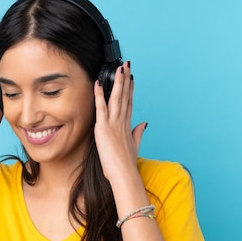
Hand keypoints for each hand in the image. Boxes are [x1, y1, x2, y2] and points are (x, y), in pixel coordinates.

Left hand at [93, 61, 146, 182]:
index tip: (131, 78)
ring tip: (119, 68)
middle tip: (126, 66)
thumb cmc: (126, 164)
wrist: (124, 174)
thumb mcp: (134, 146)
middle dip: (125, 80)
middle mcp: (122, 122)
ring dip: (117, 82)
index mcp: (127, 126)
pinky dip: (99, 95)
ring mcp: (113, 124)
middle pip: (125, 96)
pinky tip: (98, 83)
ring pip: (116, 98)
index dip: (130, 89)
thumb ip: (138, 133)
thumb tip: (144, 124)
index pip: (129, 103)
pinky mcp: (103, 128)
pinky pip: (101, 108)